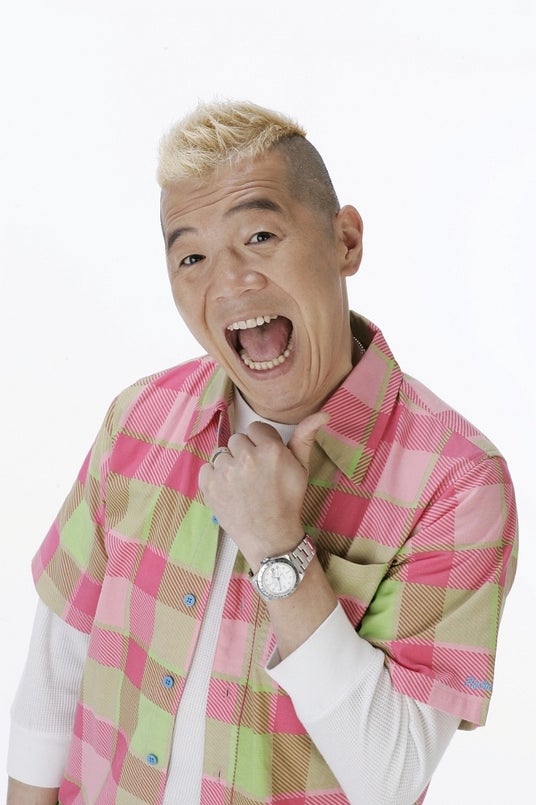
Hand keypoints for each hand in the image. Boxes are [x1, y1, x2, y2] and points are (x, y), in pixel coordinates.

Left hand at [198, 411, 328, 569]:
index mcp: (270, 450)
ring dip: (230, 465)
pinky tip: (228, 490)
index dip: (261, 444)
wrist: (270, 537)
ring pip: (222, 453)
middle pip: (238, 439)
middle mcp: (246, 457)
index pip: (256, 428)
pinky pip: (206, 468)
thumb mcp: (302, 468)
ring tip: (242, 484)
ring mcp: (225, 472)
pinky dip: (214, 478)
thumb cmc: (287, 502)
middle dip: (245, 453)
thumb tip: (322, 413)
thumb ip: (306, 437)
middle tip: (254, 474)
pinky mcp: (209, 485)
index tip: (265, 460)